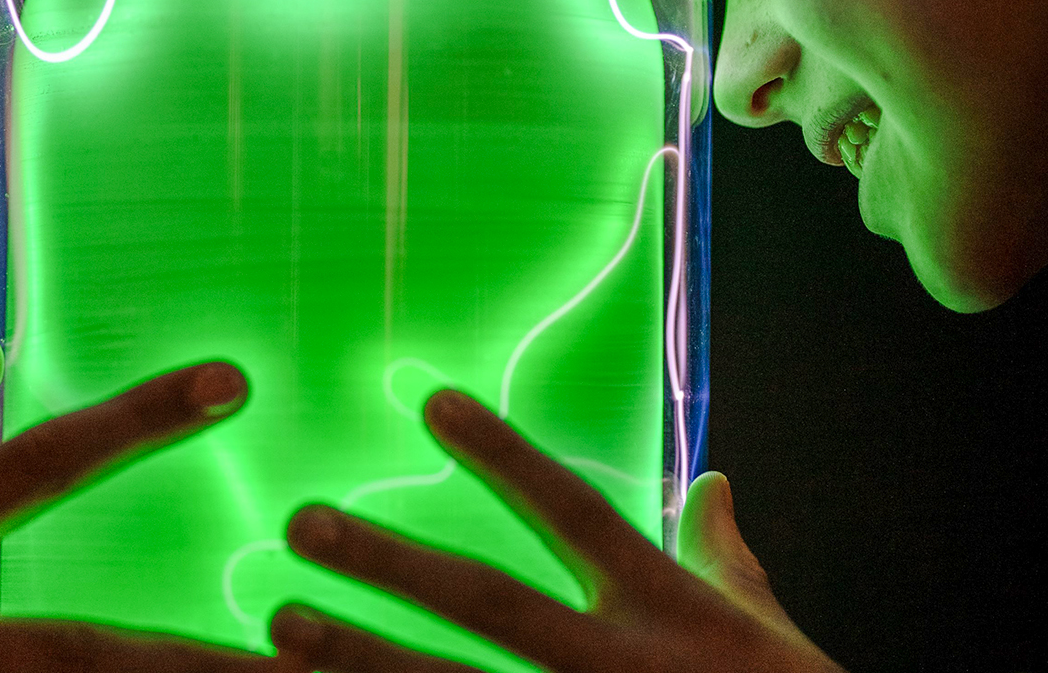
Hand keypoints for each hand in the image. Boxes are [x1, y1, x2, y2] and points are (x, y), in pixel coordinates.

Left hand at [270, 390, 844, 672]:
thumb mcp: (765, 623)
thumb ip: (725, 553)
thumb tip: (714, 479)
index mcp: (667, 606)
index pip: (571, 513)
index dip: (503, 456)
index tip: (433, 402)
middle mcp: (614, 664)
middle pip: (487, 603)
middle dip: (390, 562)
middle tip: (302, 522)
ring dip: (361, 658)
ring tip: (282, 623)